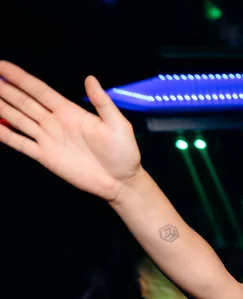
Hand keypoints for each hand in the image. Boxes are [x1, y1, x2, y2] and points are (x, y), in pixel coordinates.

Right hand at [0, 62, 141, 201]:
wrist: (121, 182)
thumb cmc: (124, 153)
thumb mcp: (118, 125)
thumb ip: (102, 102)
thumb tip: (90, 79)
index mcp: (70, 111)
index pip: (39, 90)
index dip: (20, 78)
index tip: (2, 66)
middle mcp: (55, 122)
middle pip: (23, 102)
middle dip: (4, 89)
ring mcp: (48, 139)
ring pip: (17, 119)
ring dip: (1, 108)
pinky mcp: (45, 156)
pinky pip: (20, 143)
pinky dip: (4, 134)